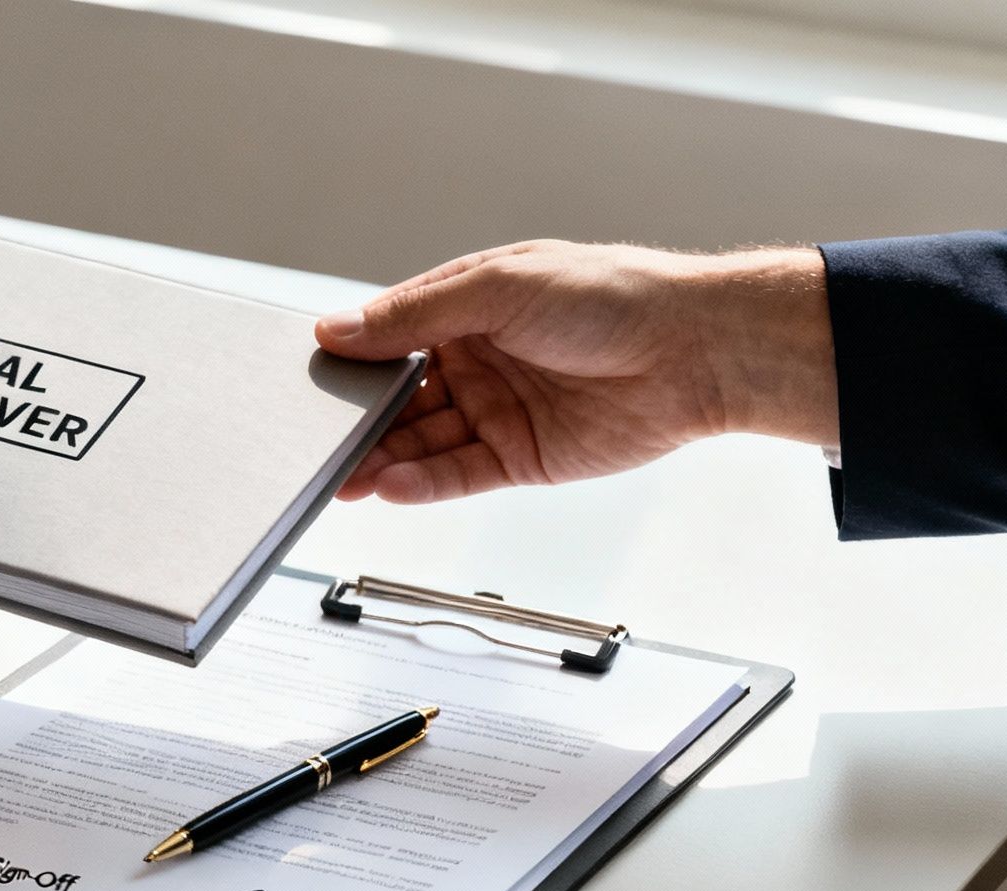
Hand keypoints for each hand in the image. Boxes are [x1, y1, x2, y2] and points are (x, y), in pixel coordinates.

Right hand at [314, 241, 837, 503]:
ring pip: (420, 441)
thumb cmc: (612, 295)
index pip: (390, 336)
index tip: (310, 377)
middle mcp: (476, 360)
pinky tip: (389, 486)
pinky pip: (457, 475)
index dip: (352, 358)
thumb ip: (416, 313)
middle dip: (356, 419)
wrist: (696, 350)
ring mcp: (495, 411)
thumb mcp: (499, 287)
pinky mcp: (519, 458)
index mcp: (466, 307)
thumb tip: (339, 328)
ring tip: (341, 475)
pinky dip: (421, 483)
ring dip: (380, 458)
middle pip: (398, 397)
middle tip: (314, 439)